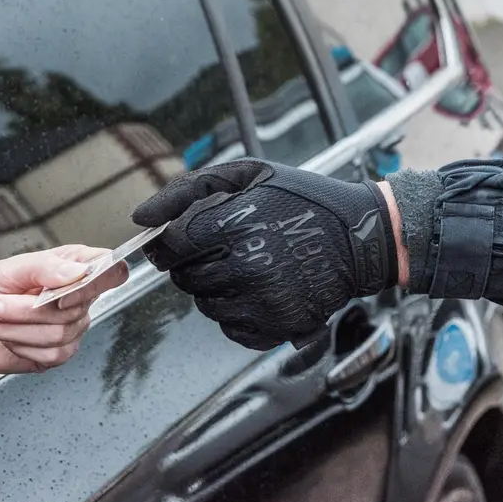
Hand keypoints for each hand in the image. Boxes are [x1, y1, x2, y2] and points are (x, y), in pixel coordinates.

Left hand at [0, 245, 128, 402]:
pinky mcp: (54, 353)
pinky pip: (50, 355)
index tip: (63, 289)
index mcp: (70, 266)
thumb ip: (44, 267)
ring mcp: (68, 327)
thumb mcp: (4, 269)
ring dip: (13, 328)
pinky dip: (18, 345)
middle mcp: (75, 297)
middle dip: (24, 309)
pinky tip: (3, 337)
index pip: (110, 269)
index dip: (96, 281)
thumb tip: (77, 272)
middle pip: (75, 308)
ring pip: (59, 333)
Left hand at [134, 159, 396, 349]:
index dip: (172, 241)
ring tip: (247, 265)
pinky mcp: (278, 327)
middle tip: (225, 246)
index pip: (173, 244)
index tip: (184, 237)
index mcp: (239, 223)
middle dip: (194, 261)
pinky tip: (259, 288)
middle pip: (184, 276)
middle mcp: (250, 266)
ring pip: (204, 303)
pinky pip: (230, 327)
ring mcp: (264, 301)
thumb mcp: (251, 174)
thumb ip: (189, 189)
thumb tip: (139, 218)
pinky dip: (236, 311)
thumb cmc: (304, 200)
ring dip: (214, 286)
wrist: (363, 240)